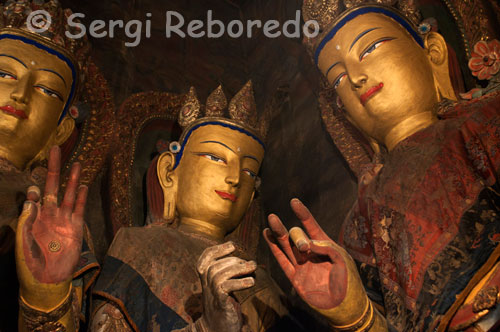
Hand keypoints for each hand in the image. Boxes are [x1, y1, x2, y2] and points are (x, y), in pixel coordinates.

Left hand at [16, 146, 87, 305]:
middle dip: (54, 168)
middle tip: (56, 149)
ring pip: (69, 194)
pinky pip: (79, 208)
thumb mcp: (22, 240)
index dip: (34, 188)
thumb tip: (30, 197)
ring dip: (72, 179)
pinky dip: (82, 197)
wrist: (48, 280)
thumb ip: (25, 219)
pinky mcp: (76, 227)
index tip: (34, 189)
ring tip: (78, 162)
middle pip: (52, 186)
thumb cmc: (29, 262)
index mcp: (33, 217)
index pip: (34, 195)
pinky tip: (84, 185)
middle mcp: (49, 214)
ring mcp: (63, 220)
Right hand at [196, 241, 256, 331]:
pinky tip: (251, 282)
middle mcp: (206, 286)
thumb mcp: (224, 289)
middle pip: (214, 266)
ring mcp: (211, 295)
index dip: (217, 250)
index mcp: (206, 280)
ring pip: (218, 274)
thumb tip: (247, 262)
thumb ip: (229, 275)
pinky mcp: (220, 304)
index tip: (232, 245)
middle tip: (250, 264)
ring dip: (238, 268)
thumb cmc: (224, 308)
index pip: (204, 259)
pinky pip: (225, 288)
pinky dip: (239, 282)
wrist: (217, 331)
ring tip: (253, 267)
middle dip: (234, 260)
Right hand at [263, 199, 367, 325]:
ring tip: (272, 219)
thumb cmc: (348, 281)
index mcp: (324, 244)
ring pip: (286, 245)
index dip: (303, 214)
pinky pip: (282, 260)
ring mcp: (302, 264)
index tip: (294, 202)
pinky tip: (267, 235)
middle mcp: (310, 252)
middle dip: (298, 237)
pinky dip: (274, 248)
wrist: (345, 306)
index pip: (311, 225)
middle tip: (304, 247)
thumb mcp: (342, 259)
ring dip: (278, 232)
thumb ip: (326, 248)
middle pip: (297, 236)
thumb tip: (307, 243)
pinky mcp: (295, 277)